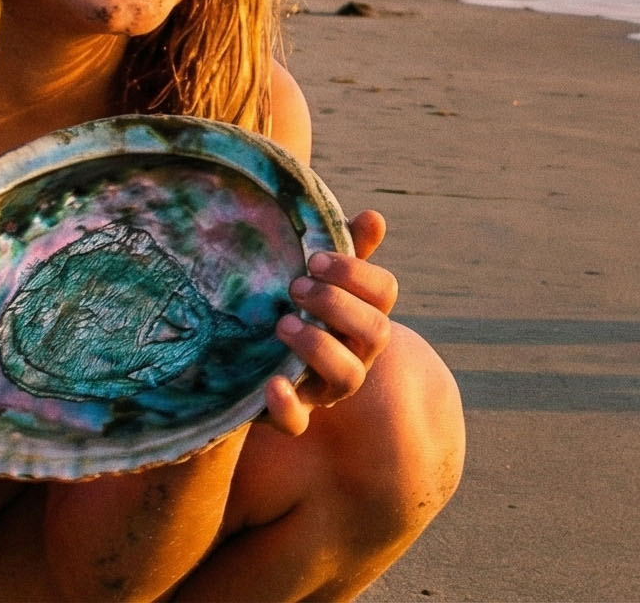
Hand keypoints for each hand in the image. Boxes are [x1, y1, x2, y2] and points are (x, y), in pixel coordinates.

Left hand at [263, 209, 397, 435]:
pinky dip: (287, 407)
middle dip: (338, 306)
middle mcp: (356, 353)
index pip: (384, 293)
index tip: (314, 259)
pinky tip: (271, 384)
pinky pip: (298, 423)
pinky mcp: (293, 413)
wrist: (255, 359)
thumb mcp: (315, 278)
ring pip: (346, 376)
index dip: (356, 274)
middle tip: (295, 287)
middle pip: (375, 333)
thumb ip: (345, 249)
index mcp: (363, 314)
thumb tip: (376, 217)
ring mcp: (326, 386)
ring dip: (318, 346)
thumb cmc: (295, 307)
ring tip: (282, 324)